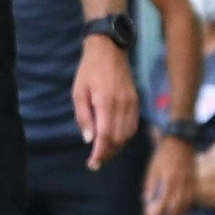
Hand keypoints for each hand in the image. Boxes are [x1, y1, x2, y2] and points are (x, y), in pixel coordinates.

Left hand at [72, 35, 138, 169]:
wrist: (109, 50)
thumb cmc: (89, 70)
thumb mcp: (78, 92)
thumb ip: (83, 117)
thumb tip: (89, 139)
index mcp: (105, 102)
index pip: (105, 136)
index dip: (100, 153)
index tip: (93, 163)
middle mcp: (122, 104)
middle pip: (118, 139)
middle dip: (107, 153)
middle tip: (95, 161)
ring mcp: (132, 103)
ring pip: (127, 135)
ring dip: (116, 147)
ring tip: (104, 153)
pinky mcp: (136, 102)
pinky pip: (133, 126)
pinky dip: (125, 137)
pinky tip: (115, 140)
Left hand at [143, 135, 195, 214]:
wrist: (180, 138)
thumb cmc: (164, 153)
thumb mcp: (153, 167)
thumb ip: (150, 184)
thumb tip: (146, 199)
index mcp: (169, 180)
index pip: (164, 203)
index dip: (159, 213)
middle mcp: (181, 182)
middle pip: (178, 205)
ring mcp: (190, 180)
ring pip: (188, 201)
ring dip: (182, 211)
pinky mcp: (195, 176)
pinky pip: (193, 193)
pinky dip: (189, 202)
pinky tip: (185, 205)